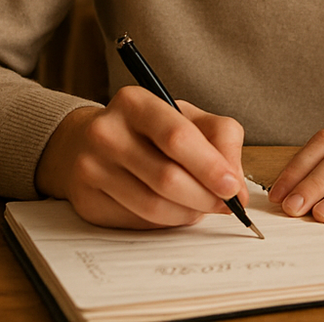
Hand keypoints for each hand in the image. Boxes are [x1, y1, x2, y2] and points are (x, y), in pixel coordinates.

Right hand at [35, 86, 247, 228]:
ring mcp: (90, 168)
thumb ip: (221, 141)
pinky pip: (138, 221)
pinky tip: (174, 209)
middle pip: (166, 177)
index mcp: (134, 102)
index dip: (210, 166)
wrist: (87, 141)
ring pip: (153, 206)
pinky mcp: (87, 201)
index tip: (232, 187)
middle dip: (205, 197)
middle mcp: (106, 132)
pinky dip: (166, 221)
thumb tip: (236, 188)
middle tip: (225, 204)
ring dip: (189, 213)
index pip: (177, 137)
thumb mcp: (187, 118)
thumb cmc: (148, 129)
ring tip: (202, 207)